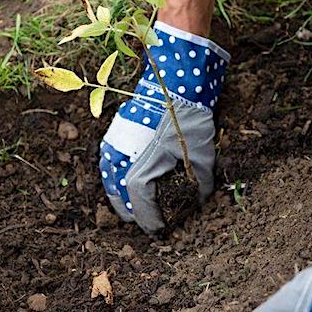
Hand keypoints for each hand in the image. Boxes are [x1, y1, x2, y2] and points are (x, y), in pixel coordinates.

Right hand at [98, 21, 229, 233]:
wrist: (171, 82)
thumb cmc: (187, 118)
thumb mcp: (201, 155)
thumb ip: (200, 184)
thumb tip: (198, 202)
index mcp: (140, 173)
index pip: (142, 210)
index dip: (152, 223)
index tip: (162, 229)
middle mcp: (120, 164)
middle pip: (121, 202)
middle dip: (136, 214)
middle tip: (151, 220)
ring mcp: (112, 149)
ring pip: (110, 185)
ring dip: (123, 198)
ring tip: (139, 205)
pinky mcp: (112, 137)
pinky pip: (109, 167)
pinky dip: (117, 179)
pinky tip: (130, 181)